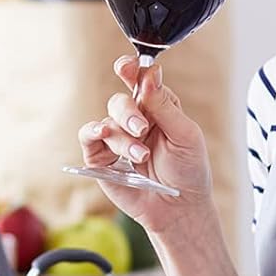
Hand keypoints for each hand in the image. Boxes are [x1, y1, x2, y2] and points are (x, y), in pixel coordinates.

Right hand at [76, 55, 213, 235]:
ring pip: (108, 120)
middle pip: (121, 100)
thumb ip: (165, 105)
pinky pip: (87, 136)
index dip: (131, 70)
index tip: (126, 67)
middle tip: (142, 129)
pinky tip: (103, 135)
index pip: (140, 81)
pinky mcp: (101, 157)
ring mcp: (116, 138)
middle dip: (129, 112)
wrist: (179, 207)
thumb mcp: (186, 135)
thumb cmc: (188, 171)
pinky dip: (93, 132)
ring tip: (141, 156)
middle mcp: (134, 119)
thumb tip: (149, 74)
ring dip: (123, 138)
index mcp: (157, 108)